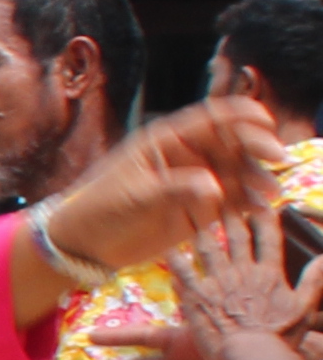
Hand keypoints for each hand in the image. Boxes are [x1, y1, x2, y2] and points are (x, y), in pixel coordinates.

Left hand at [21, 93, 281, 303]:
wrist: (82, 244)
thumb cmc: (97, 210)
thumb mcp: (132, 196)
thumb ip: (173, 190)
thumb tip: (214, 187)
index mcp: (168, 140)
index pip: (212, 119)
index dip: (242, 115)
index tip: (264, 122)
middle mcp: (188, 157)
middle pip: (233, 144)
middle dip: (257, 147)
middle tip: (277, 158)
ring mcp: (197, 183)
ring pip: (238, 173)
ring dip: (258, 178)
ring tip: (270, 192)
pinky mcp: (200, 209)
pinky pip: (232, 203)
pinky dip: (248, 205)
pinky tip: (260, 210)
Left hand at [164, 207, 321, 359]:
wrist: (251, 358)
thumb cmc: (279, 337)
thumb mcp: (304, 308)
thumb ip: (314, 281)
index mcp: (269, 273)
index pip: (268, 236)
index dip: (263, 215)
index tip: (258, 199)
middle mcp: (243, 272)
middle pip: (236, 234)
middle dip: (231, 210)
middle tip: (222, 191)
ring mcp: (218, 283)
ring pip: (209, 246)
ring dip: (202, 224)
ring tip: (195, 205)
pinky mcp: (197, 297)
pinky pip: (182, 273)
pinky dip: (175, 259)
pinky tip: (167, 245)